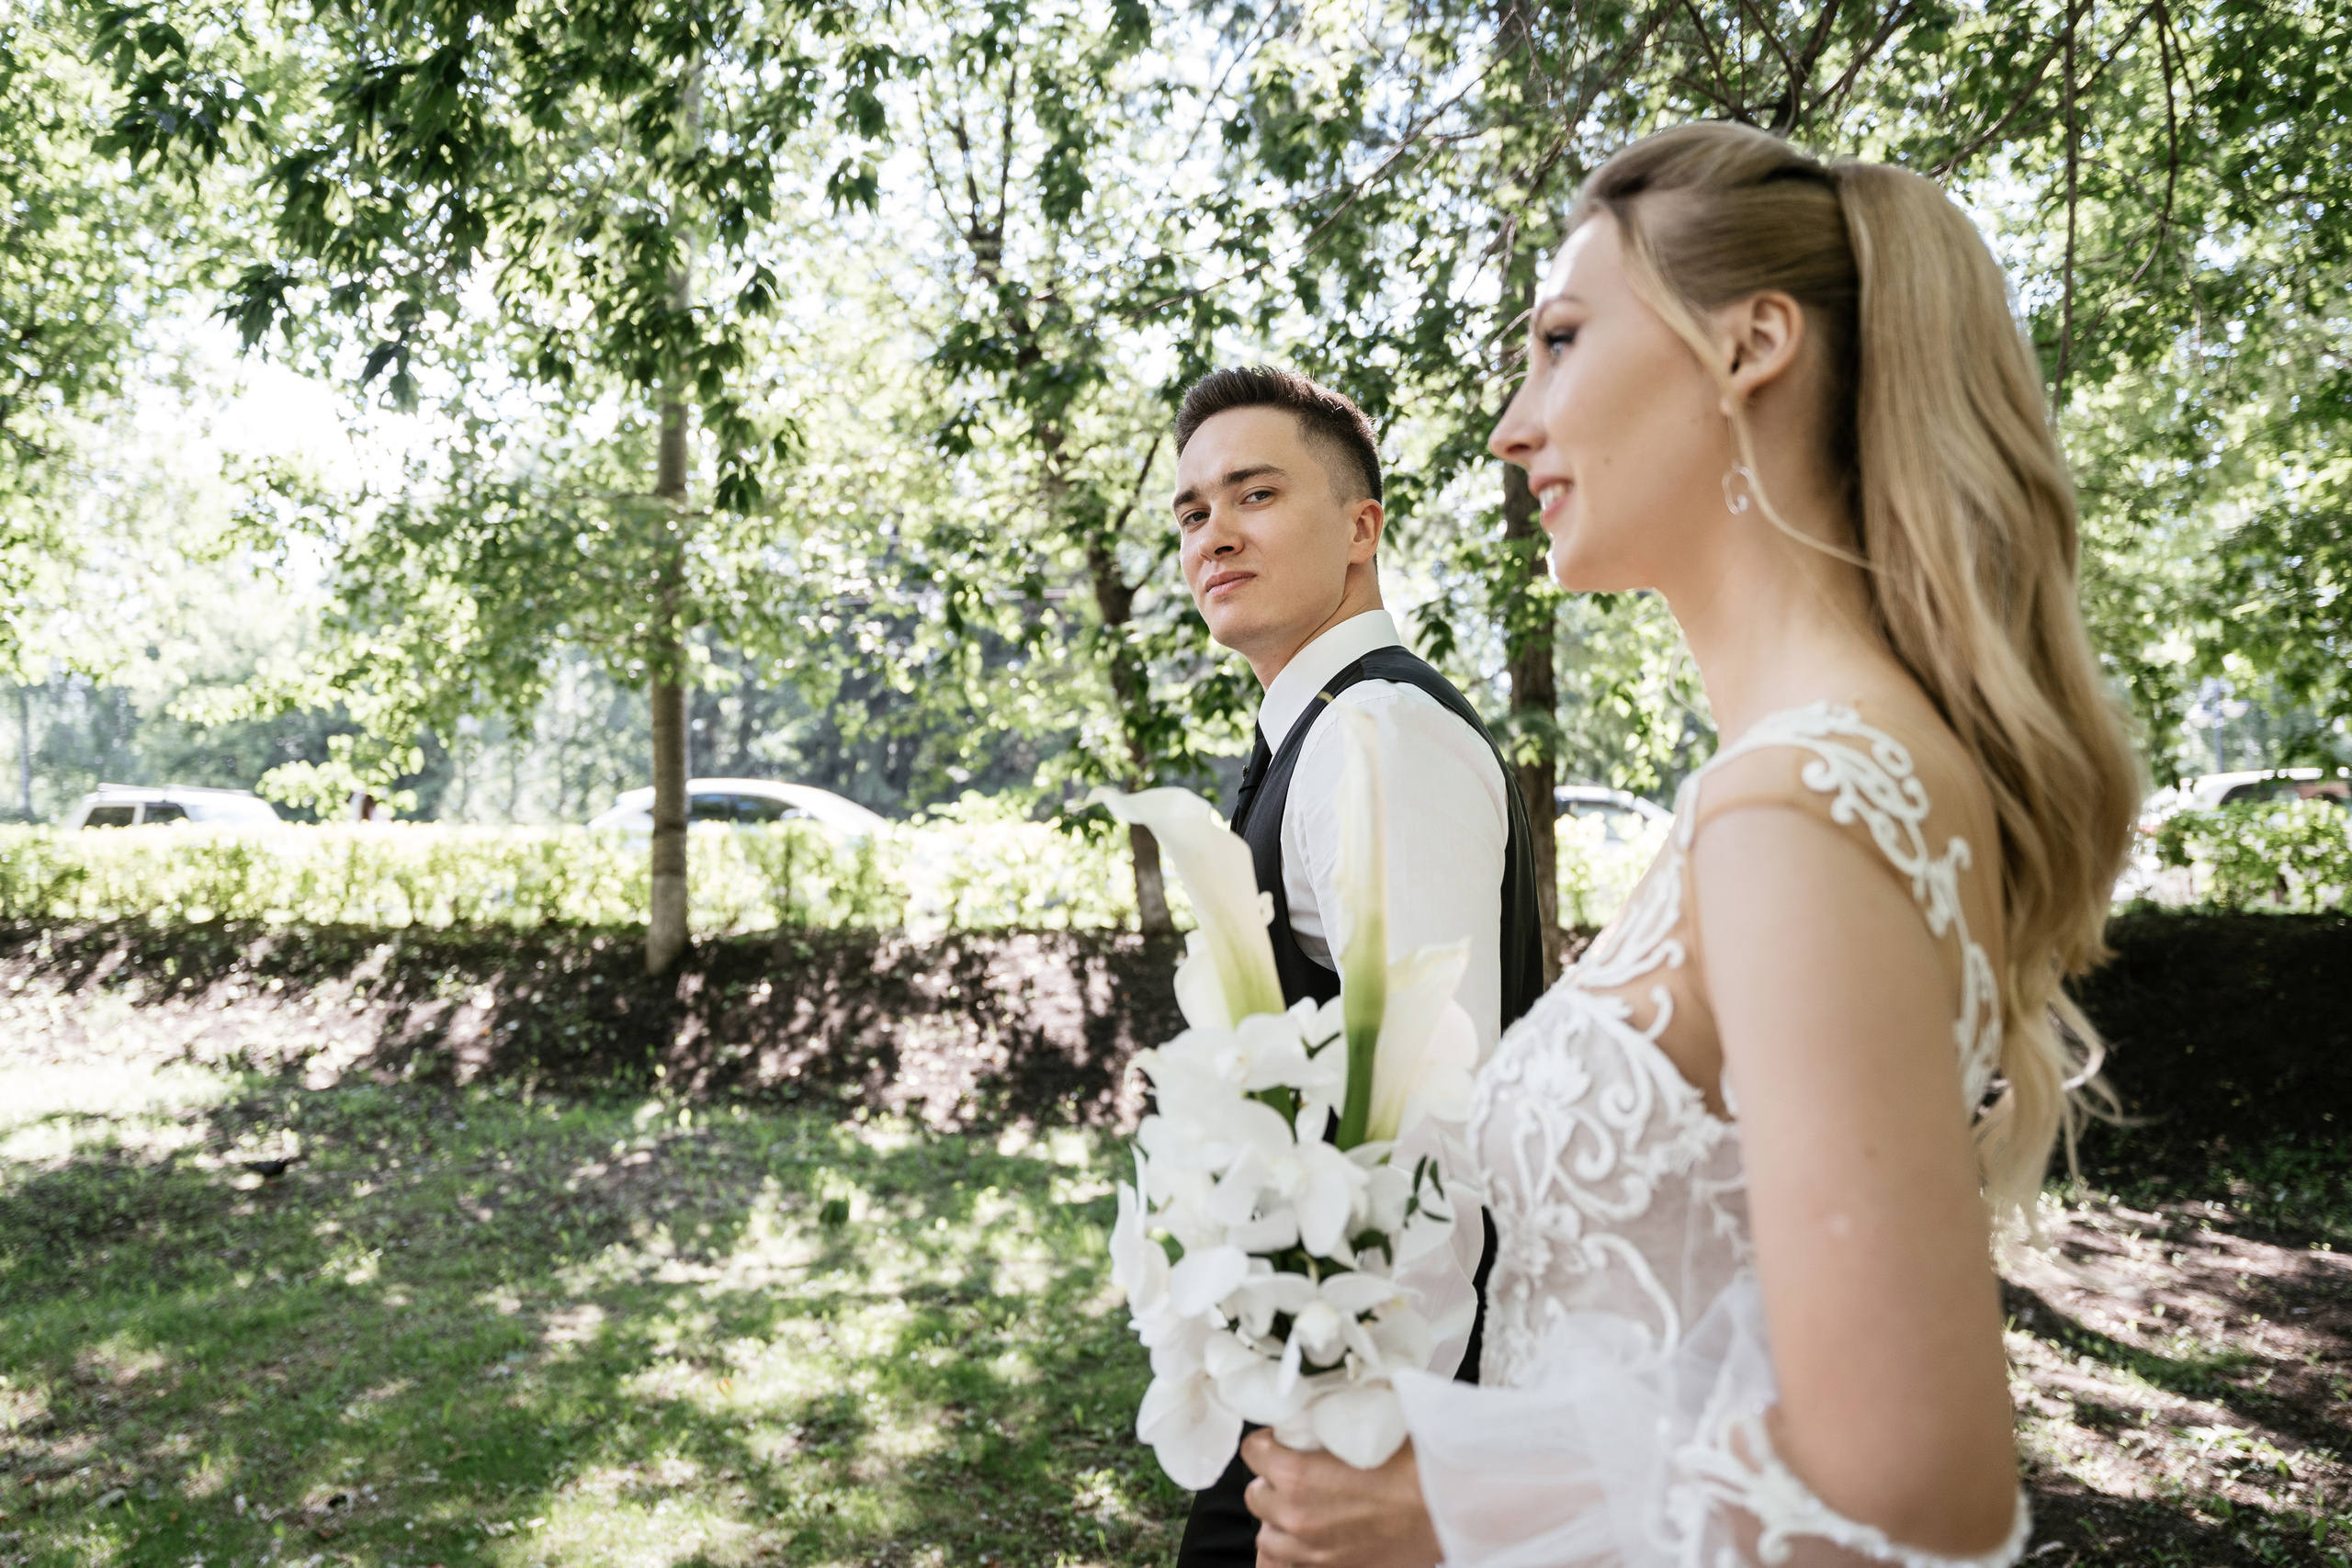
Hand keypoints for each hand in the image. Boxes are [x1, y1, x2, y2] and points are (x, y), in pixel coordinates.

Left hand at [1241, 1428, 1442, 1567]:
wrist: (1449, 1505)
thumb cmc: (1416, 1462)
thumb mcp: (1368, 1421)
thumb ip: (1333, 1415)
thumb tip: (1322, 1402)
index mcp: (1295, 1474)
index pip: (1252, 1453)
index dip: (1267, 1443)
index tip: (1280, 1441)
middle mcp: (1295, 1516)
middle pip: (1256, 1496)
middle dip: (1272, 1483)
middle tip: (1295, 1473)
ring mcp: (1311, 1550)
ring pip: (1269, 1536)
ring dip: (1281, 1520)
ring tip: (1304, 1507)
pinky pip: (1291, 1565)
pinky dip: (1298, 1551)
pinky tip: (1315, 1536)